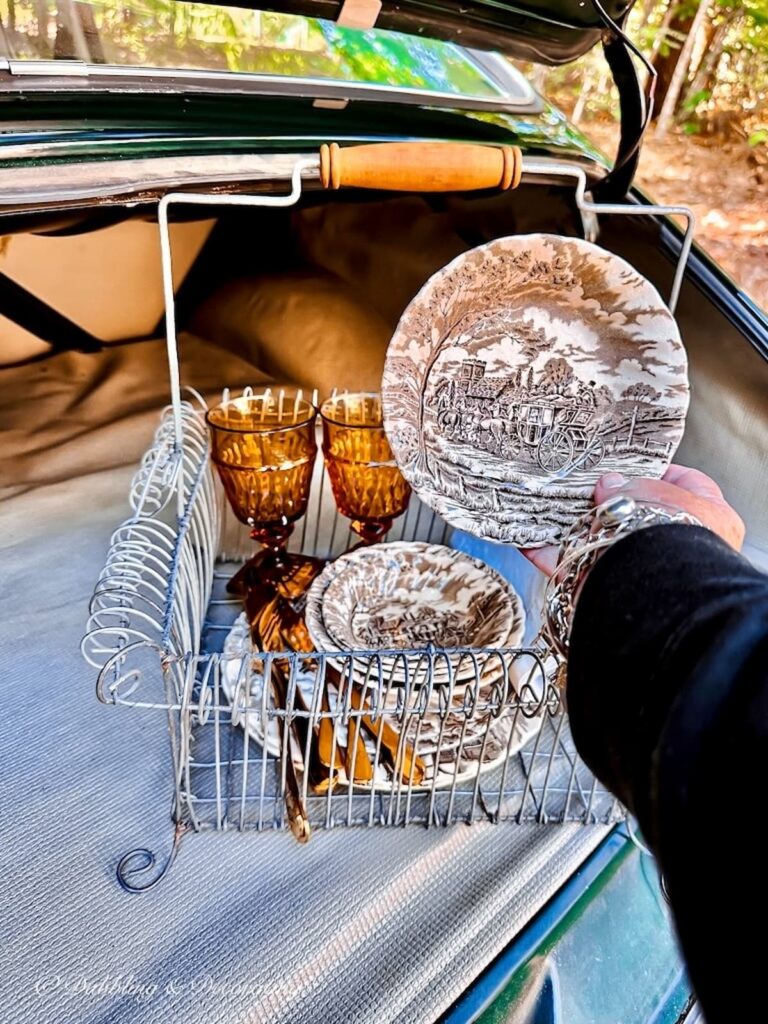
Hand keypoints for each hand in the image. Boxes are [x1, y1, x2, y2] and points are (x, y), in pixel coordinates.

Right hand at [522, 464, 744, 575]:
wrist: (657, 590)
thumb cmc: (672, 537)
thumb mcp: (651, 493)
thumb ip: (629, 484)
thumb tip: (609, 483)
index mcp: (708, 519)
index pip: (685, 484)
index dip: (657, 470)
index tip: (629, 461)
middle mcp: (674, 546)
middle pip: (635, 513)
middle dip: (607, 499)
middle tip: (584, 480)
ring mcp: (639, 568)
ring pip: (600, 540)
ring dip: (574, 525)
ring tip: (550, 503)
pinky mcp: (606, 588)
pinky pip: (572, 567)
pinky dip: (549, 554)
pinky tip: (528, 539)